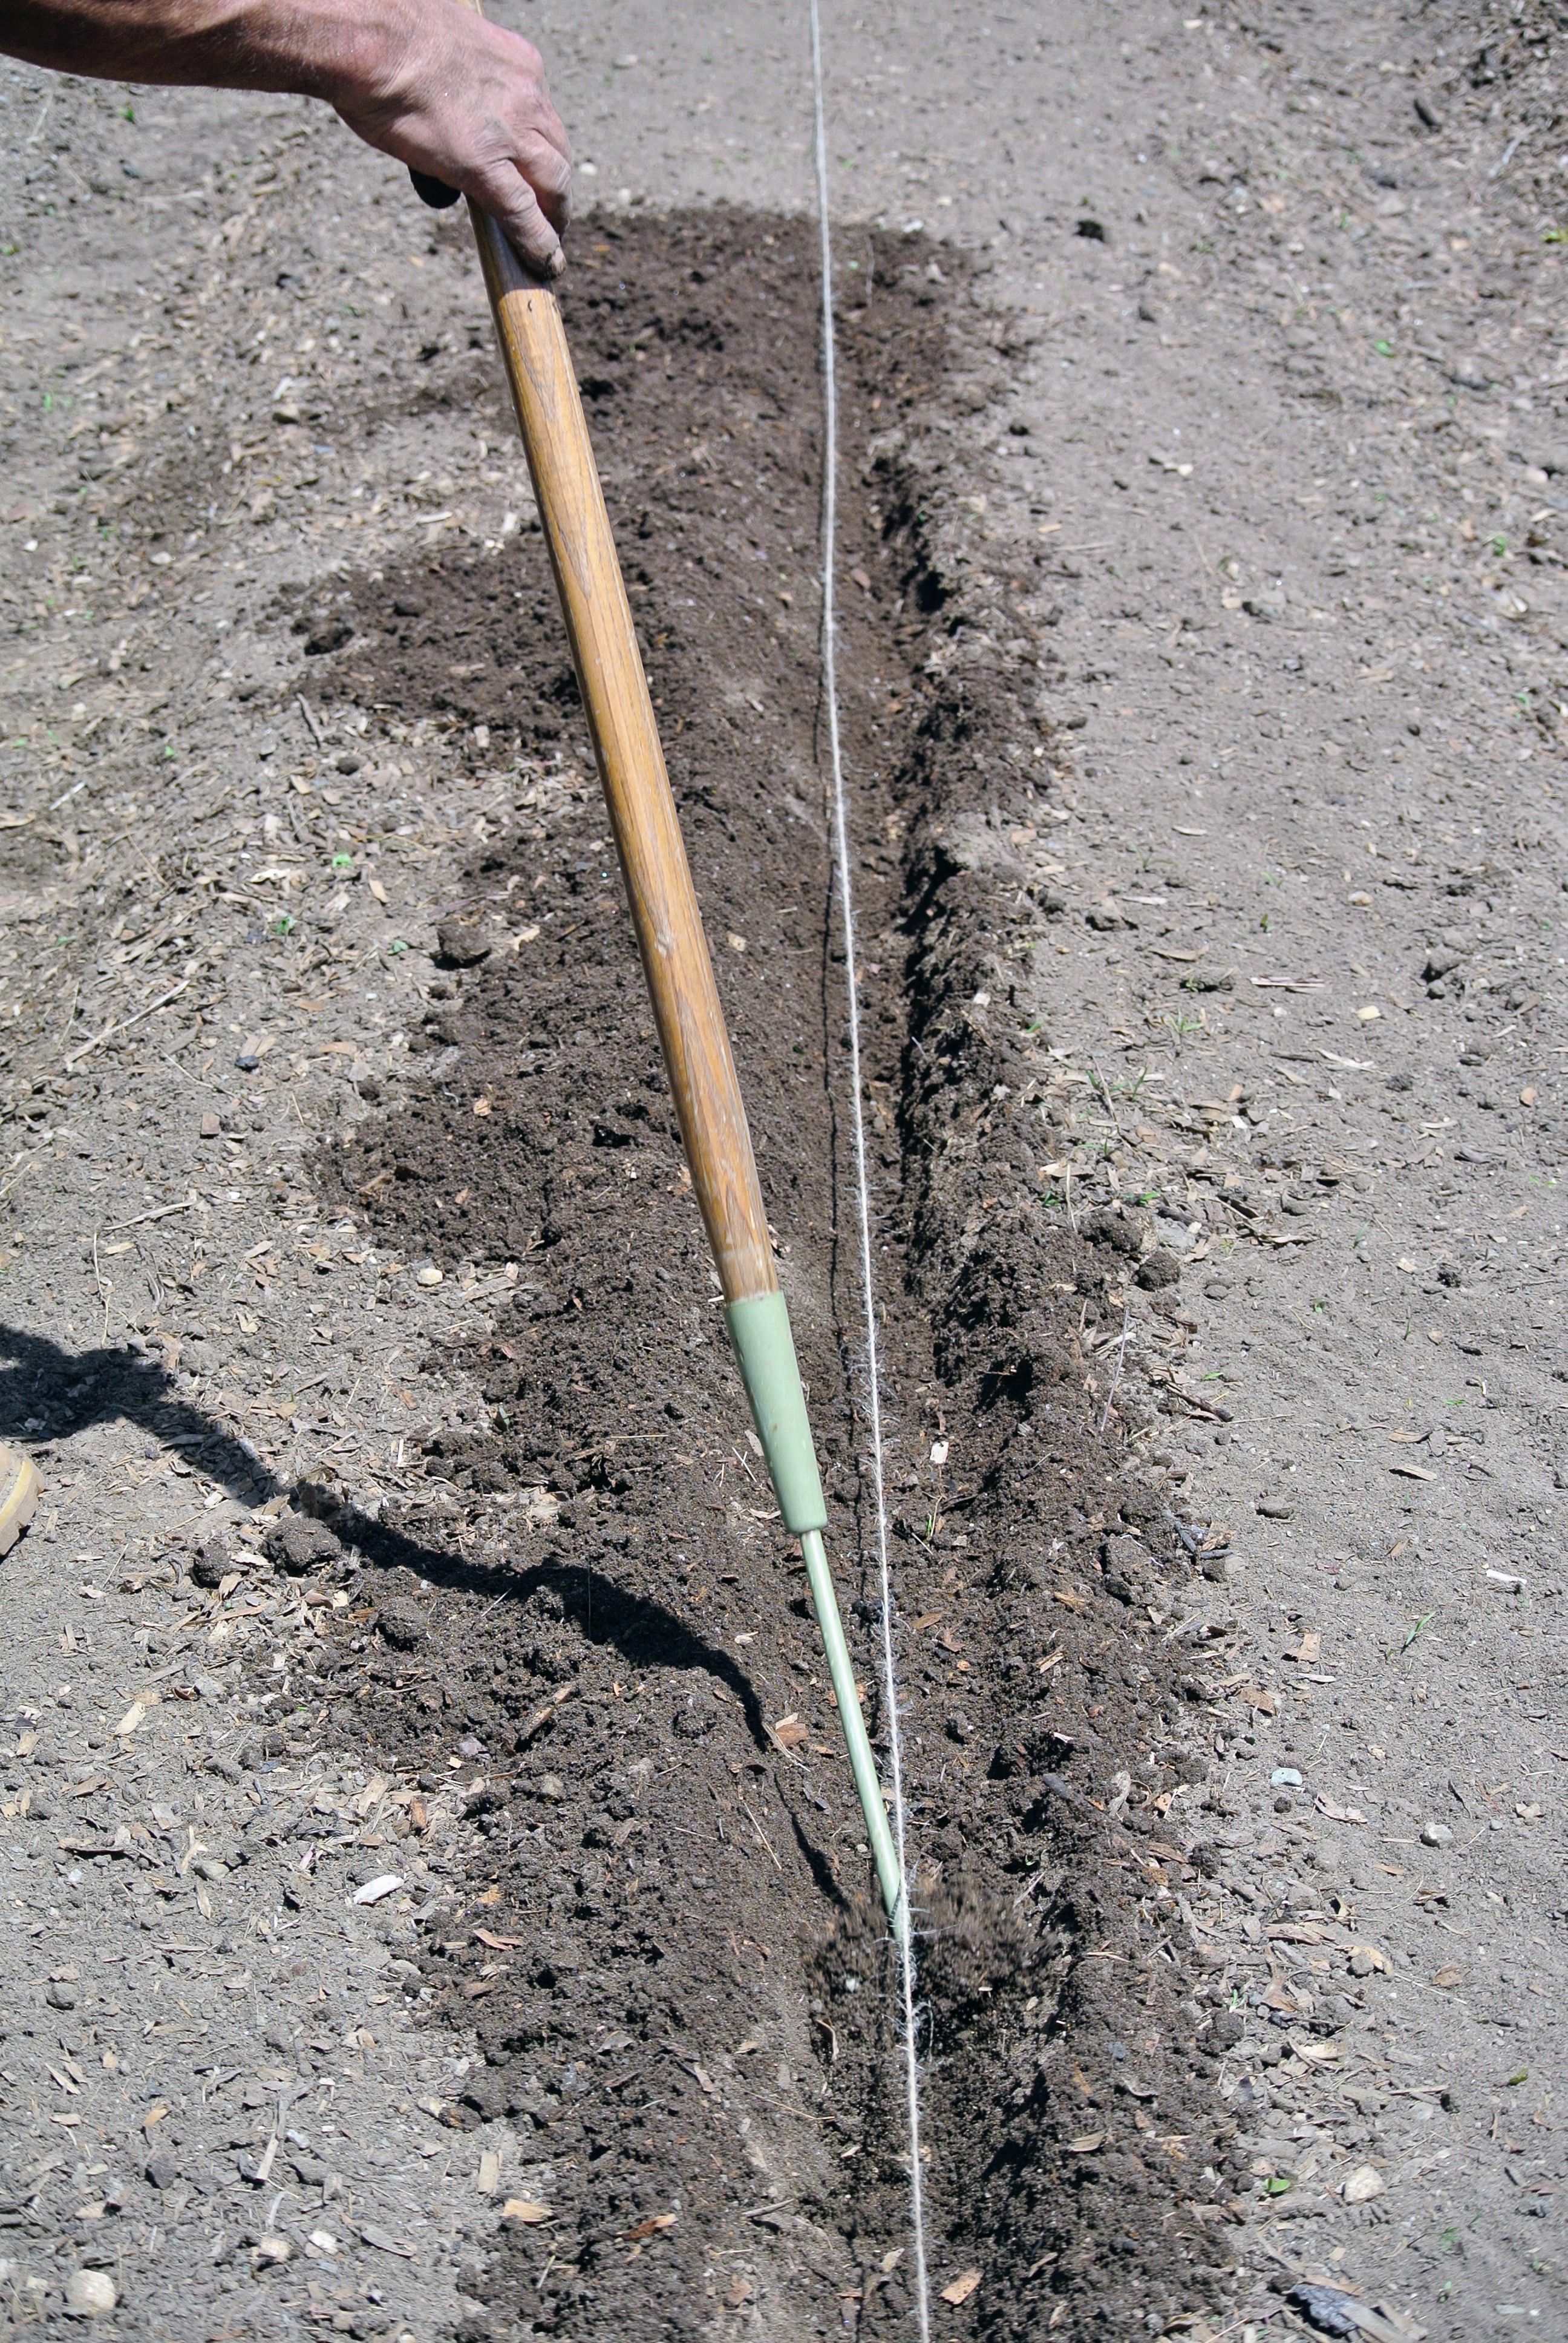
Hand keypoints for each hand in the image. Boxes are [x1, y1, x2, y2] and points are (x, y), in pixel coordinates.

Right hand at [329, 0, 570, 277]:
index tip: (536, 169)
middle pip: (557, 151)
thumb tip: (438, 143)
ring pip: (555, 184)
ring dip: (555, 218)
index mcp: (515, 62)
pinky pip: (524, 215)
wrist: (372, 37)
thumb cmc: (386, 37)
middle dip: (558, 187)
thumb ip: (453, 93)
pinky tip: (543, 263)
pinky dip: (538, 243)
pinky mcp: (487, 167)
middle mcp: (525, 95)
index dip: (541, 147)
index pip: (541, 113)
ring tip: (551, 244)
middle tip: (553, 214)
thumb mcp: (441, 52)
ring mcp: (511, 132)